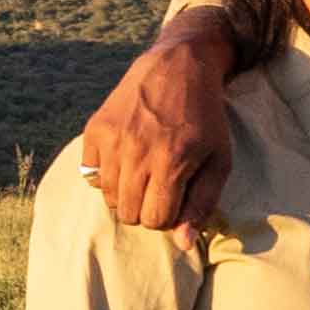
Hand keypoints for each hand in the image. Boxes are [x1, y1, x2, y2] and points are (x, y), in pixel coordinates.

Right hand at [82, 9, 238, 228]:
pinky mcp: (95, 128)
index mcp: (172, 161)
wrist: (179, 66)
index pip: (155, 220)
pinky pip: (90, 174)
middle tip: (159, 187)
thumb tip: (182, 243)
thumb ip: (202, 204)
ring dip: (125, 194)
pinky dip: (105, 175)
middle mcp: (138, 151)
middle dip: (145, 208)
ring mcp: (112, 138)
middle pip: (129, 214)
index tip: (175, 198)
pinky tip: (124, 158)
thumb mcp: (219, 160)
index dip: (167, 216)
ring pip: (108, 197)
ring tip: (142, 173)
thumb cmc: (206, 118)